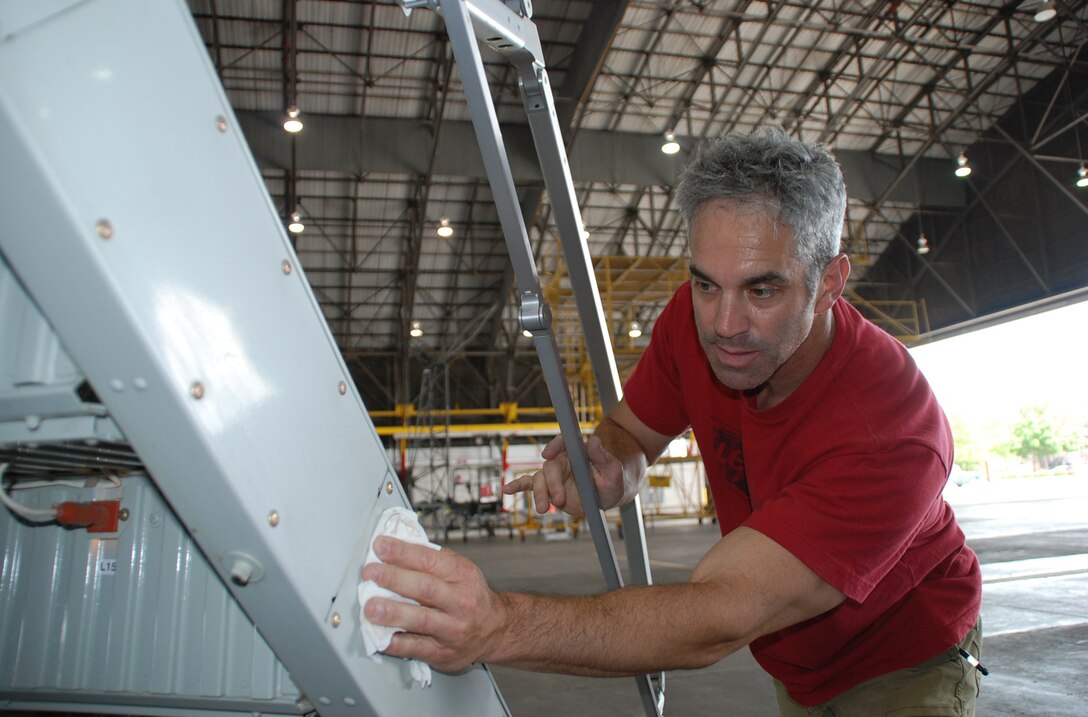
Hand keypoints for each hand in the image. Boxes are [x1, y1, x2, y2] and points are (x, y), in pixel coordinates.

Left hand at [361, 537, 506, 672]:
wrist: (495, 630)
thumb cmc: (470, 595)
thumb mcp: (459, 570)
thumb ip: (430, 560)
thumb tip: (393, 547)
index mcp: (462, 575)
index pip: (430, 560)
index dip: (403, 552)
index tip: (380, 546)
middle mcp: (460, 601)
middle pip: (425, 588)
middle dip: (394, 579)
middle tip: (370, 573)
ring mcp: (453, 629)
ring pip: (421, 619)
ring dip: (392, 613)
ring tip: (370, 608)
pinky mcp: (443, 653)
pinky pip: (417, 648)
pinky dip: (396, 643)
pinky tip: (381, 637)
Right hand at [503, 434, 625, 516]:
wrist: (606, 495)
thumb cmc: (612, 480)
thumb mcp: (613, 470)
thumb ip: (602, 457)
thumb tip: (594, 440)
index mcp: (577, 451)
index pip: (564, 442)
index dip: (555, 446)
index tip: (548, 454)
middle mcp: (563, 460)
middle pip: (550, 467)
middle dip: (551, 484)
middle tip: (559, 501)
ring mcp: (554, 474)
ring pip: (540, 479)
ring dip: (539, 494)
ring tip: (544, 509)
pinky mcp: (548, 486)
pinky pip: (529, 484)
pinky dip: (518, 486)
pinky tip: (507, 490)